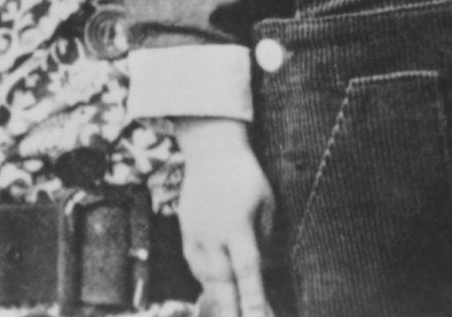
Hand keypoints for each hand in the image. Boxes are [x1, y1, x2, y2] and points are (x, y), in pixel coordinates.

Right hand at [175, 118, 276, 316]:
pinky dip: (206, 281)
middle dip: (230, 310)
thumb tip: (264, 268)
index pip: (247, 269)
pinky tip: (216, 290)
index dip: (253, 297)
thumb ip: (265, 237)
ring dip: (218, 300)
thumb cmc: (246, 175)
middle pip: (221, 282)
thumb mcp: (266, 202)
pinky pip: (195, 267)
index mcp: (238, 225)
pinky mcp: (185, 234)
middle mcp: (213, 235)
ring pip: (205, 278)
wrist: (211, 151)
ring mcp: (195, 236)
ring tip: (232, 311)